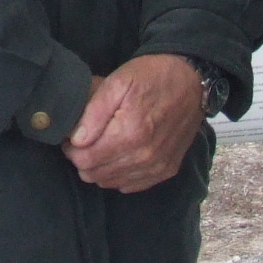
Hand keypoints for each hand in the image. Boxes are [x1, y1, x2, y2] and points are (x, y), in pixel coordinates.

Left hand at [67, 54, 203, 193]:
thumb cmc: (151, 77)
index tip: (71, 137)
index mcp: (130, 134)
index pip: (85, 160)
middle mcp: (145, 157)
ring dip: (101, 168)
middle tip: (85, 140)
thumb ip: (93, 113)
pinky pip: (132, 185)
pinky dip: (120, 174)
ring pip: (112, 183)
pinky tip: (119, 155)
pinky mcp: (167, 170)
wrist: (191, 80)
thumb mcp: (117, 83)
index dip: (71, 150)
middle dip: (83, 160)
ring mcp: (158, 166)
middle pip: (96, 175)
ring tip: (102, 145)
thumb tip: (76, 141)